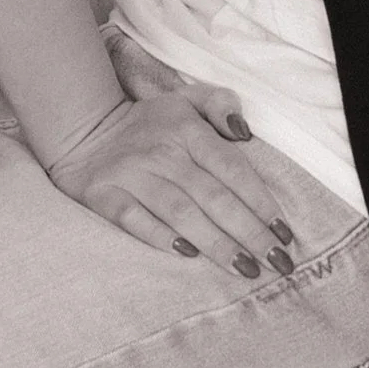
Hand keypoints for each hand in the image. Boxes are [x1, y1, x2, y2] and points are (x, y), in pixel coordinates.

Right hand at [41, 90, 296, 276]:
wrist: (83, 130)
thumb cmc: (149, 124)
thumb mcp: (185, 99)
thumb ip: (221, 104)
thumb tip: (246, 132)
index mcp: (186, 129)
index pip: (233, 169)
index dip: (261, 202)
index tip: (285, 233)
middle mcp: (161, 152)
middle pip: (213, 197)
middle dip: (250, 233)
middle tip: (277, 262)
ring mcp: (131, 175)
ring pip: (181, 213)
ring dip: (216, 243)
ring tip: (245, 268)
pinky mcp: (104, 195)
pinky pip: (135, 220)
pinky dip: (161, 238)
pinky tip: (188, 256)